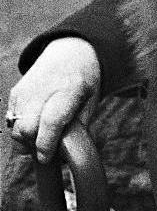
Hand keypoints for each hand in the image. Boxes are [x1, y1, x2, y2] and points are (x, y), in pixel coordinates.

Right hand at [6, 37, 100, 162]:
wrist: (70, 52)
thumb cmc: (84, 82)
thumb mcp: (91, 102)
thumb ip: (79, 127)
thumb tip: (66, 154)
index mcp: (70, 89)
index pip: (51, 121)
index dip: (46, 143)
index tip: (46, 158)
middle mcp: (44, 88)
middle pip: (27, 127)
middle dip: (33, 145)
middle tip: (47, 150)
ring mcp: (26, 89)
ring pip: (15, 126)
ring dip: (25, 139)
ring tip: (42, 137)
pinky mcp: (15, 92)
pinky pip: (11, 119)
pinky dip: (20, 128)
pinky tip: (35, 125)